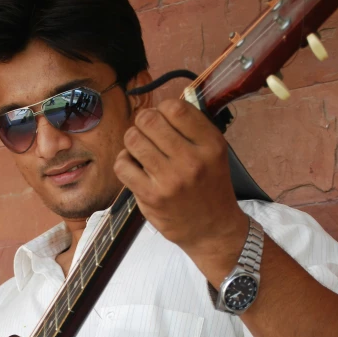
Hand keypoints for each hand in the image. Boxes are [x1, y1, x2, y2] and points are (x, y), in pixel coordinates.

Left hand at [114, 99, 246, 258]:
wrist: (211, 229)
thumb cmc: (210, 187)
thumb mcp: (214, 153)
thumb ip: (192, 129)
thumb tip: (160, 107)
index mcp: (211, 145)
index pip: (176, 108)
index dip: (162, 108)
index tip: (162, 118)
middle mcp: (192, 160)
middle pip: (150, 120)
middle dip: (143, 121)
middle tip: (146, 131)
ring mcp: (170, 180)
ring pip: (133, 139)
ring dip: (132, 140)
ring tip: (139, 148)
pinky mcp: (151, 197)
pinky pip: (123, 165)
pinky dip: (123, 161)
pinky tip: (133, 166)